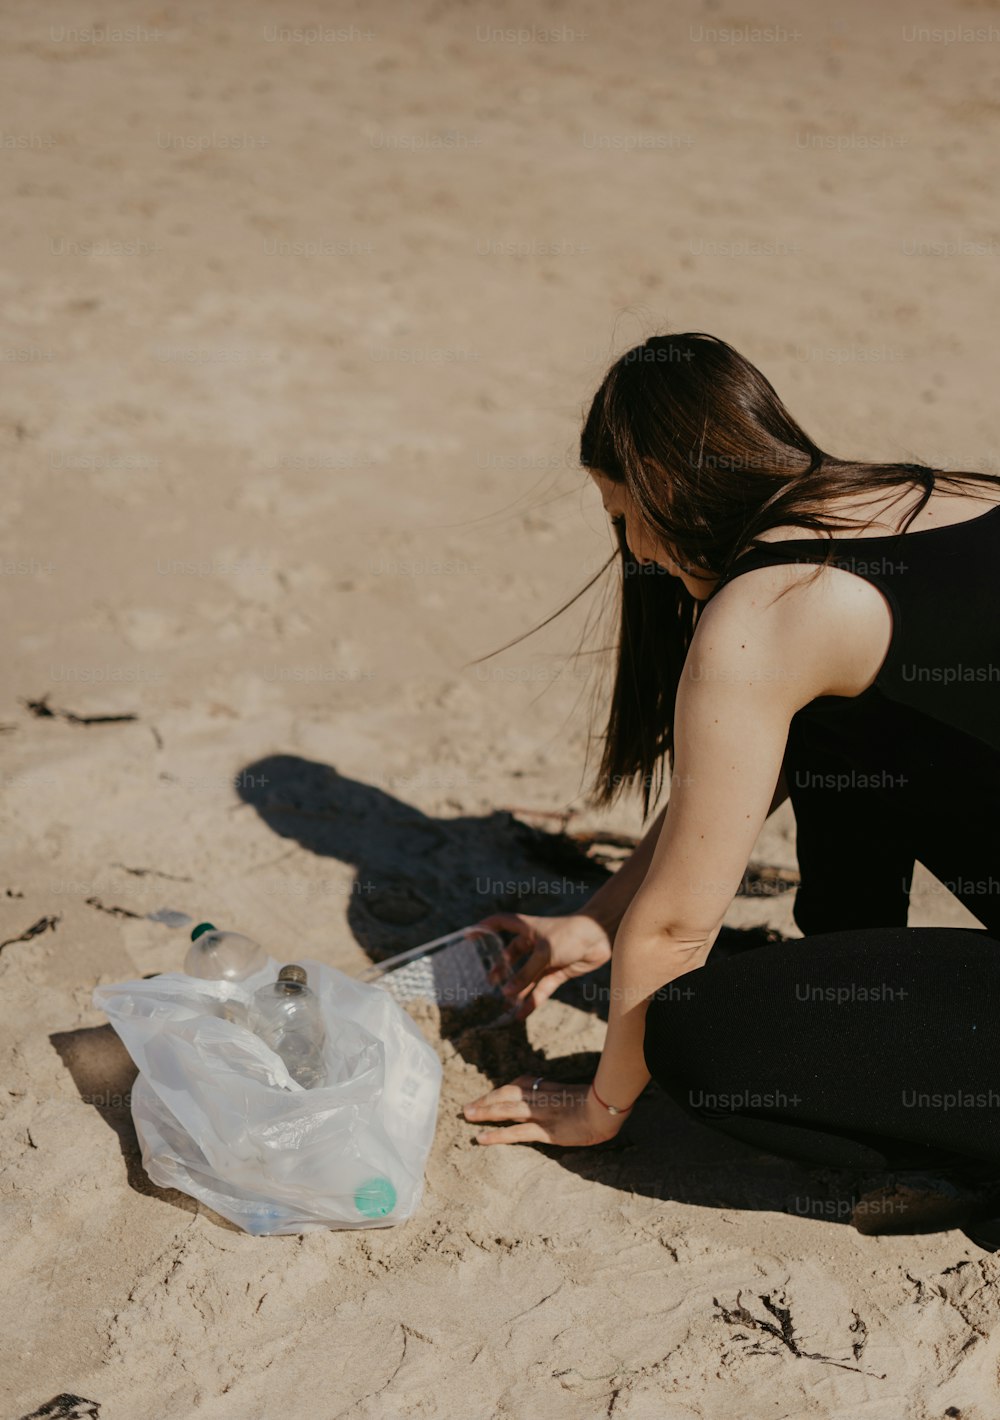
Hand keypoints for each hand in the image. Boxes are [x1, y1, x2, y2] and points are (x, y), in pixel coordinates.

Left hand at [462, 1074, 626, 1146]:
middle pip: (505, 1095)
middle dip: (485, 1101)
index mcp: (546, 1086)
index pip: (516, 1085)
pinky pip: (516, 1132)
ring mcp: (540, 1113)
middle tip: (466, 1107)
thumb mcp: (575, 1093)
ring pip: (505, 1109)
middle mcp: (539, 1097)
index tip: (487, 1097)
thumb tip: (554, 1101)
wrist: (607, 1108)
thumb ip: (560, 1095)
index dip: (499, 1092)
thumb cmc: (598, 1101)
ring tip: (466, 1116)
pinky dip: (497, 1134)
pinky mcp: (545, 1130)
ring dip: (484, 1112)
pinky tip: (482, 1138)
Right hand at [475, 911, 612, 1019]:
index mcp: (525, 928)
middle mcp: (532, 943)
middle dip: (500, 970)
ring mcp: (544, 958)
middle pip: (510, 956)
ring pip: (525, 977)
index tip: (469, 937)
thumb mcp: (544, 953)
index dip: (484, 928)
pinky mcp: (556, 972)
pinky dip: (531, 1000)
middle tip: (490, 984)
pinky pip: (539, 989)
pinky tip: (521, 1013)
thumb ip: (525, 974)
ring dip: (516, 990)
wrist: (601, 938)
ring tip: (503, 1005)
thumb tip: (506, 993)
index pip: (499, 923)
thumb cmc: (570, 935)